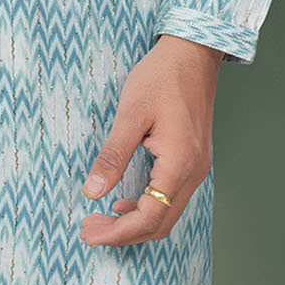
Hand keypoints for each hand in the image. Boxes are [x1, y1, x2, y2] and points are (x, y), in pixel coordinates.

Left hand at [79, 34, 221, 246]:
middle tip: (89, 228)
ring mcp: (197, 166)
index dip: (117, 231)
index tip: (88, 232)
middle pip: (160, 223)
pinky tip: (124, 199)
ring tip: (102, 217)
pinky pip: (171, 196)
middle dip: (123, 232)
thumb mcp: (131, 113)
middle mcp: (194, 172)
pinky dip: (148, 205)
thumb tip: (92, 192)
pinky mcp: (193, 158)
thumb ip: (113, 155)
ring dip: (134, 220)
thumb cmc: (161, 76)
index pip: (148, 217)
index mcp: (179, 164)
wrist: (193, 52)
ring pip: (167, 212)